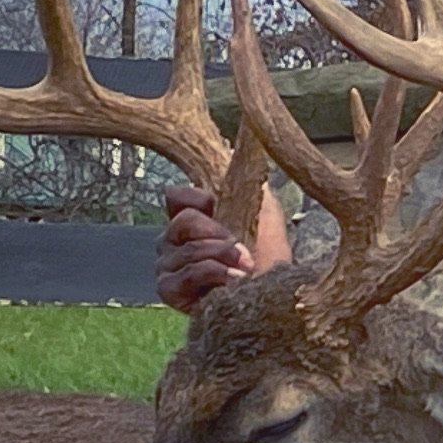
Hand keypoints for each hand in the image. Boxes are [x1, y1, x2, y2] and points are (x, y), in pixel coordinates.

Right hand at [156, 182, 292, 312]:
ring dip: (223, 256)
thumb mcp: (264, 212)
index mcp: (190, 218)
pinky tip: (233, 281)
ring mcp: (167, 266)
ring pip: (187, 248)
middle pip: (182, 221)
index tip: (229, 214)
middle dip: (219, 234)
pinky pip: (186, 273)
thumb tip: (243, 149)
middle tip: (245, 249)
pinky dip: (214, 274)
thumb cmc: (269, 255)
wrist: (275, 293)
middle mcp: (172, 240)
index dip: (204, 202)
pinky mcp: (169, 290)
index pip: (177, 196)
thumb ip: (247, 185)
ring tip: (246, 267)